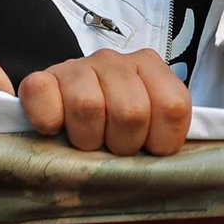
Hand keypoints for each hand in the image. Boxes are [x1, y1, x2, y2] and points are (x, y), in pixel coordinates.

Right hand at [21, 48, 191, 155]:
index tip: (147, 148)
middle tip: (112, 147)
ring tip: (86, 140)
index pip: (172, 107)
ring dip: (86, 138)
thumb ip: (166, 136)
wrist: (62, 111)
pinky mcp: (41, 78)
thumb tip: (182, 161)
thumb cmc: (112, 128)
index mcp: (150, 68)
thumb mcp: (148, 129)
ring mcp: (77, 66)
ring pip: (88, 106)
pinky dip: (48, 121)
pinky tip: (55, 129)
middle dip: (122, 144)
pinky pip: (43, 94)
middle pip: (131, 112)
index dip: (161, 141)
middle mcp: (115, 62)